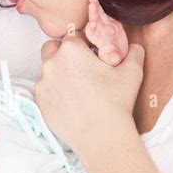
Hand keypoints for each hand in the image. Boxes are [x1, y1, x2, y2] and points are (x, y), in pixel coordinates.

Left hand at [35, 22, 144, 159]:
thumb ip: (133, 53)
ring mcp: (43, 84)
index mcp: (71, 50)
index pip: (73, 36)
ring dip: (59, 74)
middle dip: (63, 53)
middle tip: (80, 67)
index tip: (92, 54)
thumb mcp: (132, 72)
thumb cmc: (116, 101)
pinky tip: (71, 102)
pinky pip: (45, 91)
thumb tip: (133, 47)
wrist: (100, 136)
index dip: (84, 44)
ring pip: (48, 71)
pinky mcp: (40, 102)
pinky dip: (55, 92)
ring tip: (77, 88)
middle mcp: (52, 63)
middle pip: (52, 48)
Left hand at [84, 0, 128, 65]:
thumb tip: (115, 58)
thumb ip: (113, 58)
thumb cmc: (113, 60)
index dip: (91, 28)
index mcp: (99, 41)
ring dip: (96, 7)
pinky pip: (109, 15)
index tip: (91, 24)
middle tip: (92, 3)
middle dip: (93, 12)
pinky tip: (104, 1)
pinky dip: (106, 9)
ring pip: (100, 16)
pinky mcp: (114, 24)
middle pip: (95, 21)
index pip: (92, 33)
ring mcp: (107, 27)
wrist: (119, 57)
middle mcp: (101, 32)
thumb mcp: (114, 60)